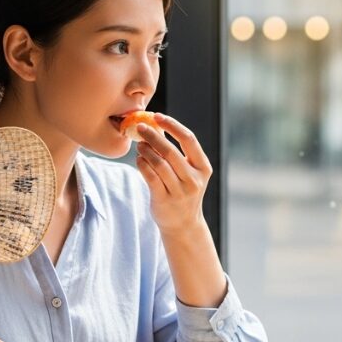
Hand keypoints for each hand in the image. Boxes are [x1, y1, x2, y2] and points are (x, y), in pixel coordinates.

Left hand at [133, 113, 213, 233]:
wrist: (183, 224)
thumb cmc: (183, 192)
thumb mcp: (188, 173)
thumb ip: (177, 152)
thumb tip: (156, 126)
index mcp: (203, 167)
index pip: (189, 139)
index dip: (172, 125)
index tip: (157, 116)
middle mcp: (194, 179)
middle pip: (171, 151)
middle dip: (153, 136)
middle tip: (140, 127)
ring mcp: (180, 191)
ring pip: (159, 164)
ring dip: (146, 151)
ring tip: (139, 145)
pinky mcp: (165, 200)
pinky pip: (150, 177)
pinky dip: (142, 165)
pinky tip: (139, 160)